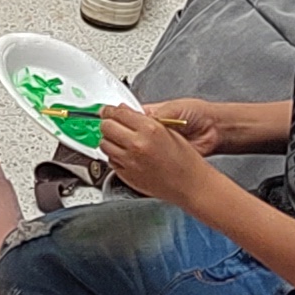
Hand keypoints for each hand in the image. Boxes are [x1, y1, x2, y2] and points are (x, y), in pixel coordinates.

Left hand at [99, 98, 213, 207]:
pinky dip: (114, 155)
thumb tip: (125, 110)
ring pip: (104, 144)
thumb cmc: (185, 159)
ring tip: (118, 140)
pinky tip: (124, 154)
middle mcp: (137, 144)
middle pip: (106, 127)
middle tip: (111, 123)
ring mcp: (130, 161)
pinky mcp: (126, 175)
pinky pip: (110, 160)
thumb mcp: (168, 130)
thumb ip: (144, 118)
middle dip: (108, 123)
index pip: (118, 112)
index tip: (108, 110)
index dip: (111, 110)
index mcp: (149, 128)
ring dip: (109, 140)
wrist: (190, 184)